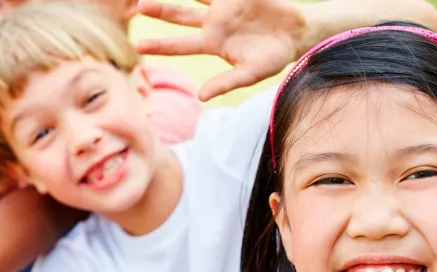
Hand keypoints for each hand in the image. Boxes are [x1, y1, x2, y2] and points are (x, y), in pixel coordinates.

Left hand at [136, 0, 307, 100]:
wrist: (297, 33)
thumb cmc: (273, 58)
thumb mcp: (249, 73)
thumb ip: (226, 83)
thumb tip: (200, 97)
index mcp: (212, 44)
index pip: (180, 46)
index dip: (160, 46)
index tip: (139, 47)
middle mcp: (213, 24)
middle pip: (180, 16)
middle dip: (161, 10)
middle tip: (139, 6)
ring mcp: (224, 6)